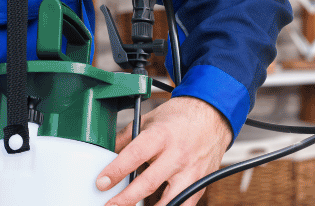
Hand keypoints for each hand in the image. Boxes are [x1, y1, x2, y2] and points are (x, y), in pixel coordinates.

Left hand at [95, 96, 230, 205]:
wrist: (212, 116)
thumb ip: (127, 137)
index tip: (101, 183)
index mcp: (161, 136)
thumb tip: (108, 151)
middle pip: (149, 182)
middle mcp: (177, 155)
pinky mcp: (200, 184)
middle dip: (126, 198)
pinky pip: (185, 205)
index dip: (116, 171)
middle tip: (110, 205)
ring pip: (169, 200)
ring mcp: (191, 172)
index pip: (134, 156)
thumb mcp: (149, 120)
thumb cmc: (179, 117)